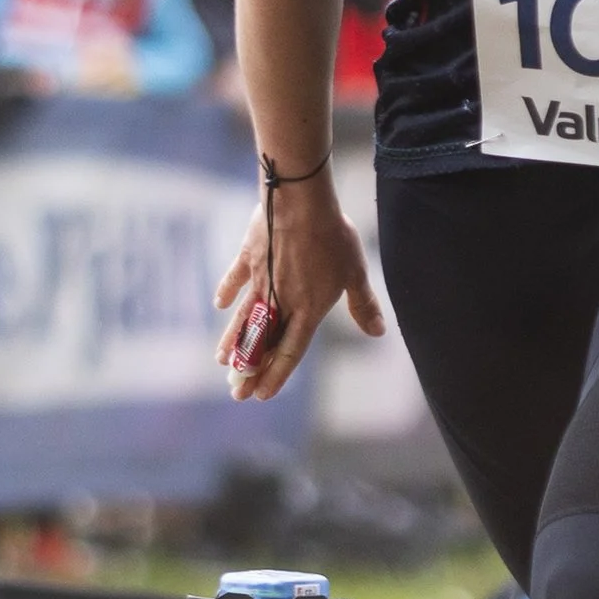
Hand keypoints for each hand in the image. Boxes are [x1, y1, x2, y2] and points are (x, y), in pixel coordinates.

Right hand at [213, 176, 383, 402]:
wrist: (300, 204)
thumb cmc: (332, 237)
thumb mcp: (354, 272)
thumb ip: (363, 305)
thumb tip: (378, 332)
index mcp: (307, 310)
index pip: (290, 352)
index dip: (276, 375)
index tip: (262, 395)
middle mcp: (280, 302)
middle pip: (262, 343)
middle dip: (249, 370)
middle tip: (235, 392)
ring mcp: (261, 281)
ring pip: (243, 319)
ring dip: (233, 342)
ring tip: (221, 362)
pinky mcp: (248, 258)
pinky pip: (235, 280)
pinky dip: (227, 293)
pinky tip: (219, 305)